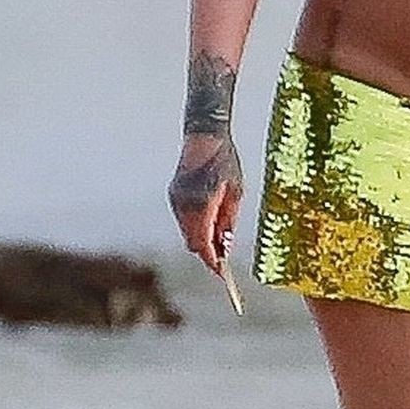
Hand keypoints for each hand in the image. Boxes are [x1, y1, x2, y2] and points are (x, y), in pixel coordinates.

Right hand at [168, 131, 243, 275]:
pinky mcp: (174, 195)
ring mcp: (176, 200)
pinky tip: (209, 225)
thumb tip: (225, 244)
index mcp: (202, 204)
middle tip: (223, 260)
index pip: (203, 243)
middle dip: (207, 253)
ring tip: (219, 241)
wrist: (203, 135)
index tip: (222, 272)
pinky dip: (195, 227)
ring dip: (201, 240)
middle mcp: (184, 205)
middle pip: (192, 242)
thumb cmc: (225, 159)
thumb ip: (228, 220)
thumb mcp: (235, 191)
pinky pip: (184, 221)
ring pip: (187, 232)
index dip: (212, 261)